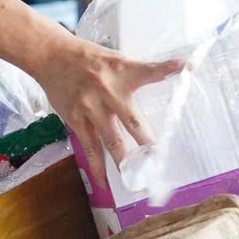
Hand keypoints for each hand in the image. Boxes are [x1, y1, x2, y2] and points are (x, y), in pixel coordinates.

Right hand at [28, 32, 181, 165]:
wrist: (51, 56)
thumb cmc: (87, 57)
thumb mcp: (114, 58)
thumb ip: (132, 74)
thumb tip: (160, 79)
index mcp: (122, 70)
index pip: (150, 70)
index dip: (169, 68)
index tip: (187, 67)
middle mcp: (108, 90)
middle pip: (133, 121)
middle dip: (147, 143)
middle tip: (160, 161)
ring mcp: (91, 108)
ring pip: (112, 141)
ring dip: (125, 162)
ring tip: (137, 180)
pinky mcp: (76, 120)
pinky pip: (90, 148)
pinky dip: (97, 167)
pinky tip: (105, 182)